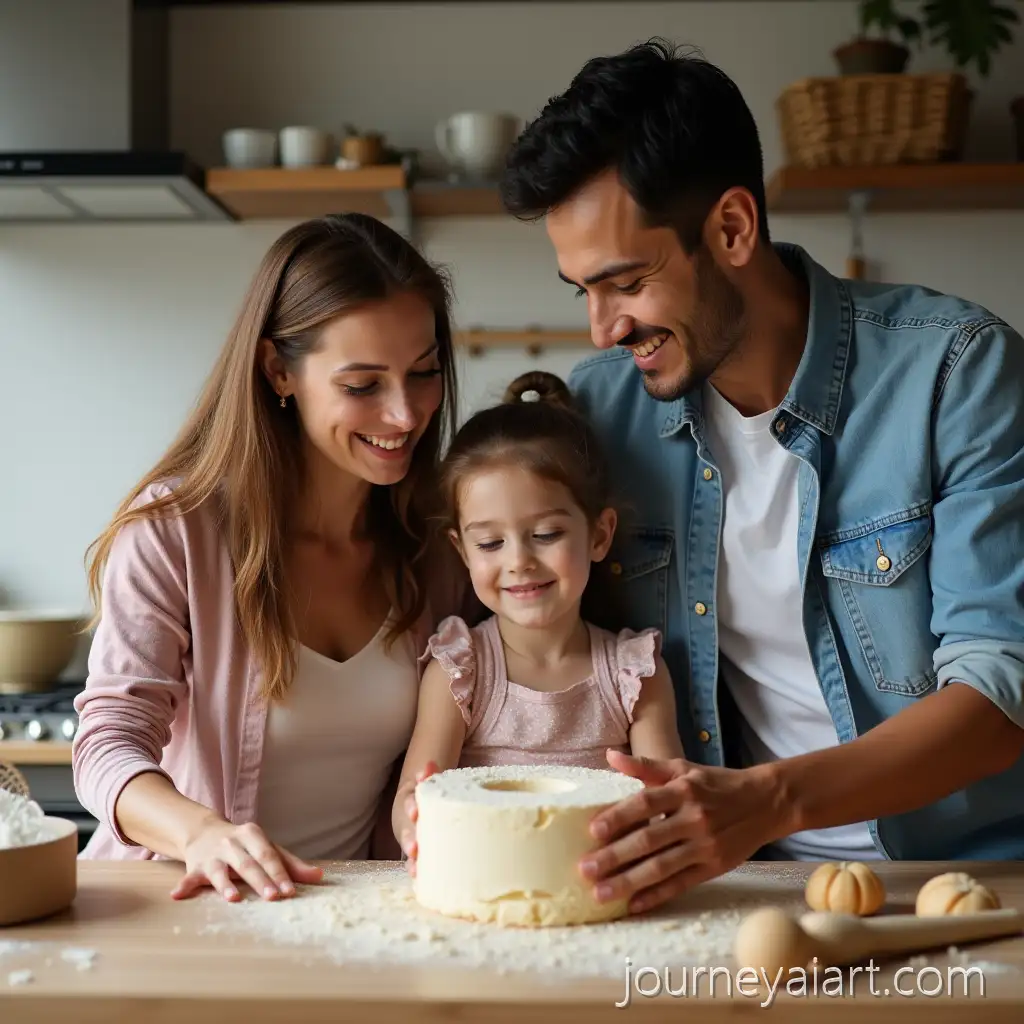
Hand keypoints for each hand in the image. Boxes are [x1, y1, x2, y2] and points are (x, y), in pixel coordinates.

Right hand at [171, 819, 323, 901]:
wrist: (204, 831)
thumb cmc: (244, 845)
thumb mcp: (267, 848)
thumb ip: (291, 864)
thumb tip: (319, 877)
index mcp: (253, 835)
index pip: (269, 855)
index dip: (280, 873)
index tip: (290, 891)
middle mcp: (232, 843)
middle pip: (248, 864)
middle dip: (261, 881)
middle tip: (272, 897)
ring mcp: (213, 855)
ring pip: (221, 871)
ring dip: (225, 885)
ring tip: (233, 898)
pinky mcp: (195, 867)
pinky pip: (189, 877)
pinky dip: (185, 885)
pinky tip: (178, 895)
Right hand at [399, 762, 439, 876]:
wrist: (419, 813)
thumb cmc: (429, 799)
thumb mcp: (429, 787)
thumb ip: (430, 777)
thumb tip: (429, 764)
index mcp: (411, 804)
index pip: (409, 803)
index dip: (411, 807)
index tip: (415, 812)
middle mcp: (408, 824)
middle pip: (406, 832)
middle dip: (409, 840)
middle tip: (414, 848)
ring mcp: (412, 840)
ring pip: (409, 851)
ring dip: (412, 860)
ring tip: (416, 869)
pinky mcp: (419, 855)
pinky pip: (416, 864)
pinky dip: (416, 872)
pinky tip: (419, 880)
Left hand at [579, 749, 787, 914]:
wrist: (766, 802)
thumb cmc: (716, 783)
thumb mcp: (683, 768)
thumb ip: (646, 766)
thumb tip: (611, 757)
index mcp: (683, 790)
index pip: (645, 804)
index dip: (619, 817)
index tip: (592, 831)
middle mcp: (693, 818)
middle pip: (649, 840)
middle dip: (614, 857)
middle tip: (585, 869)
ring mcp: (705, 845)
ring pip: (661, 867)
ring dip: (629, 882)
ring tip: (600, 893)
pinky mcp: (714, 867)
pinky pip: (680, 884)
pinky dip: (656, 896)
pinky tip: (633, 905)